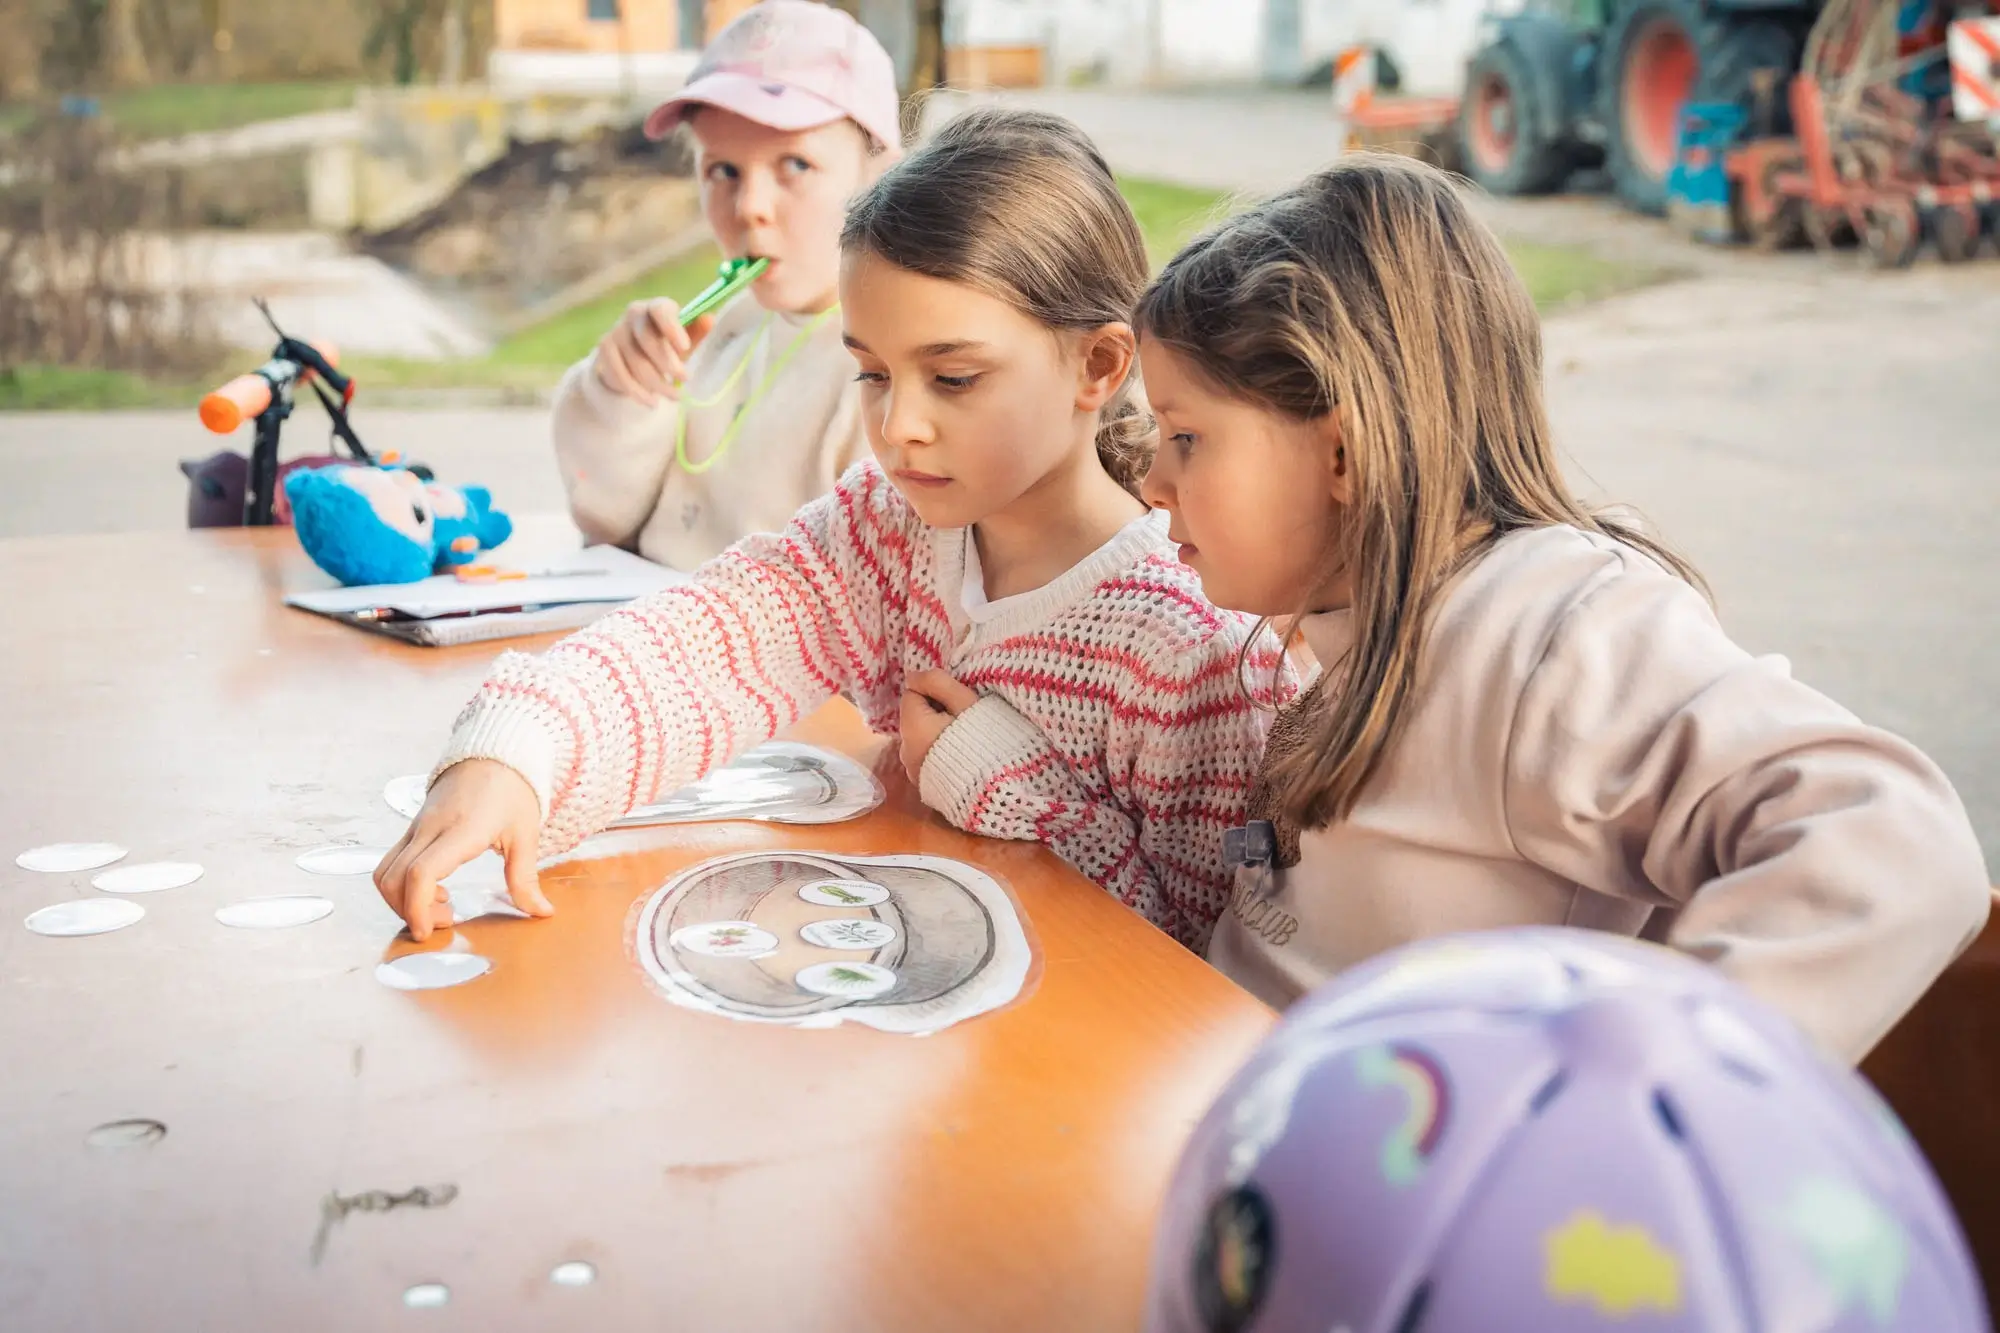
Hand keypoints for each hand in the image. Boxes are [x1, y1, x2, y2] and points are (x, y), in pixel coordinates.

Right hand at [373, 759, 551, 942]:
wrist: (493, 754)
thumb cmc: (511, 792)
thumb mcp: (526, 835)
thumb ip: (526, 877)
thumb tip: (542, 912)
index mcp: (460, 830)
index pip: (420, 872)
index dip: (417, 907)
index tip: (429, 931)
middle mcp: (429, 828)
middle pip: (394, 877)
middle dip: (408, 911)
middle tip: (442, 923)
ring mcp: (416, 827)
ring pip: (385, 870)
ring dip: (401, 899)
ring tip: (439, 907)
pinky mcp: (413, 828)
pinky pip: (392, 861)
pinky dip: (403, 884)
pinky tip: (436, 890)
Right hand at [593, 298, 716, 406]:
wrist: (633, 359)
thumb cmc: (666, 346)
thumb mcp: (682, 341)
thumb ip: (695, 333)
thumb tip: (709, 320)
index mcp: (656, 307)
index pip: (660, 310)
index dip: (672, 327)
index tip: (685, 347)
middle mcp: (634, 313)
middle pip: (648, 339)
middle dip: (668, 363)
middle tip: (685, 379)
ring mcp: (616, 331)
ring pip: (636, 361)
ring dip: (658, 383)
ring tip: (675, 396)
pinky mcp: (605, 350)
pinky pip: (621, 374)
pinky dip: (638, 392)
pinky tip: (652, 402)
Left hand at [898, 669, 978, 786]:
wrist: (997, 789)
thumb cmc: (984, 739)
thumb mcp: (965, 702)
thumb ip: (937, 682)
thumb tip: (913, 677)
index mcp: (912, 727)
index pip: (912, 693)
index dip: (935, 692)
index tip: (958, 702)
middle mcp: (905, 751)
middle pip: (914, 717)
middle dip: (935, 713)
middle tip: (966, 720)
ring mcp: (913, 771)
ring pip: (920, 738)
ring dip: (937, 733)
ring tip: (966, 740)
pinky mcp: (924, 785)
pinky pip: (927, 758)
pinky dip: (939, 754)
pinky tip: (961, 758)